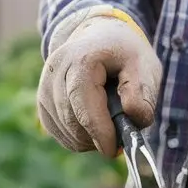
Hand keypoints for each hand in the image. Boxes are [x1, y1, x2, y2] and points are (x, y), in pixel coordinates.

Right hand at [38, 7, 161, 157]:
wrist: (101, 37)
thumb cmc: (125, 55)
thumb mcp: (145, 66)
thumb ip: (143, 92)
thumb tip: (134, 116)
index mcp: (82, 60)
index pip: (84, 105)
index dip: (99, 132)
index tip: (113, 150)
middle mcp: (56, 71)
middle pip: (72, 121)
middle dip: (98, 136)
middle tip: (120, 134)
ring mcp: (45, 86)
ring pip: (65, 132)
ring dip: (90, 138)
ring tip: (109, 122)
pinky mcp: (42, 101)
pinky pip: (59, 133)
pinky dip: (79, 138)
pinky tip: (93, 125)